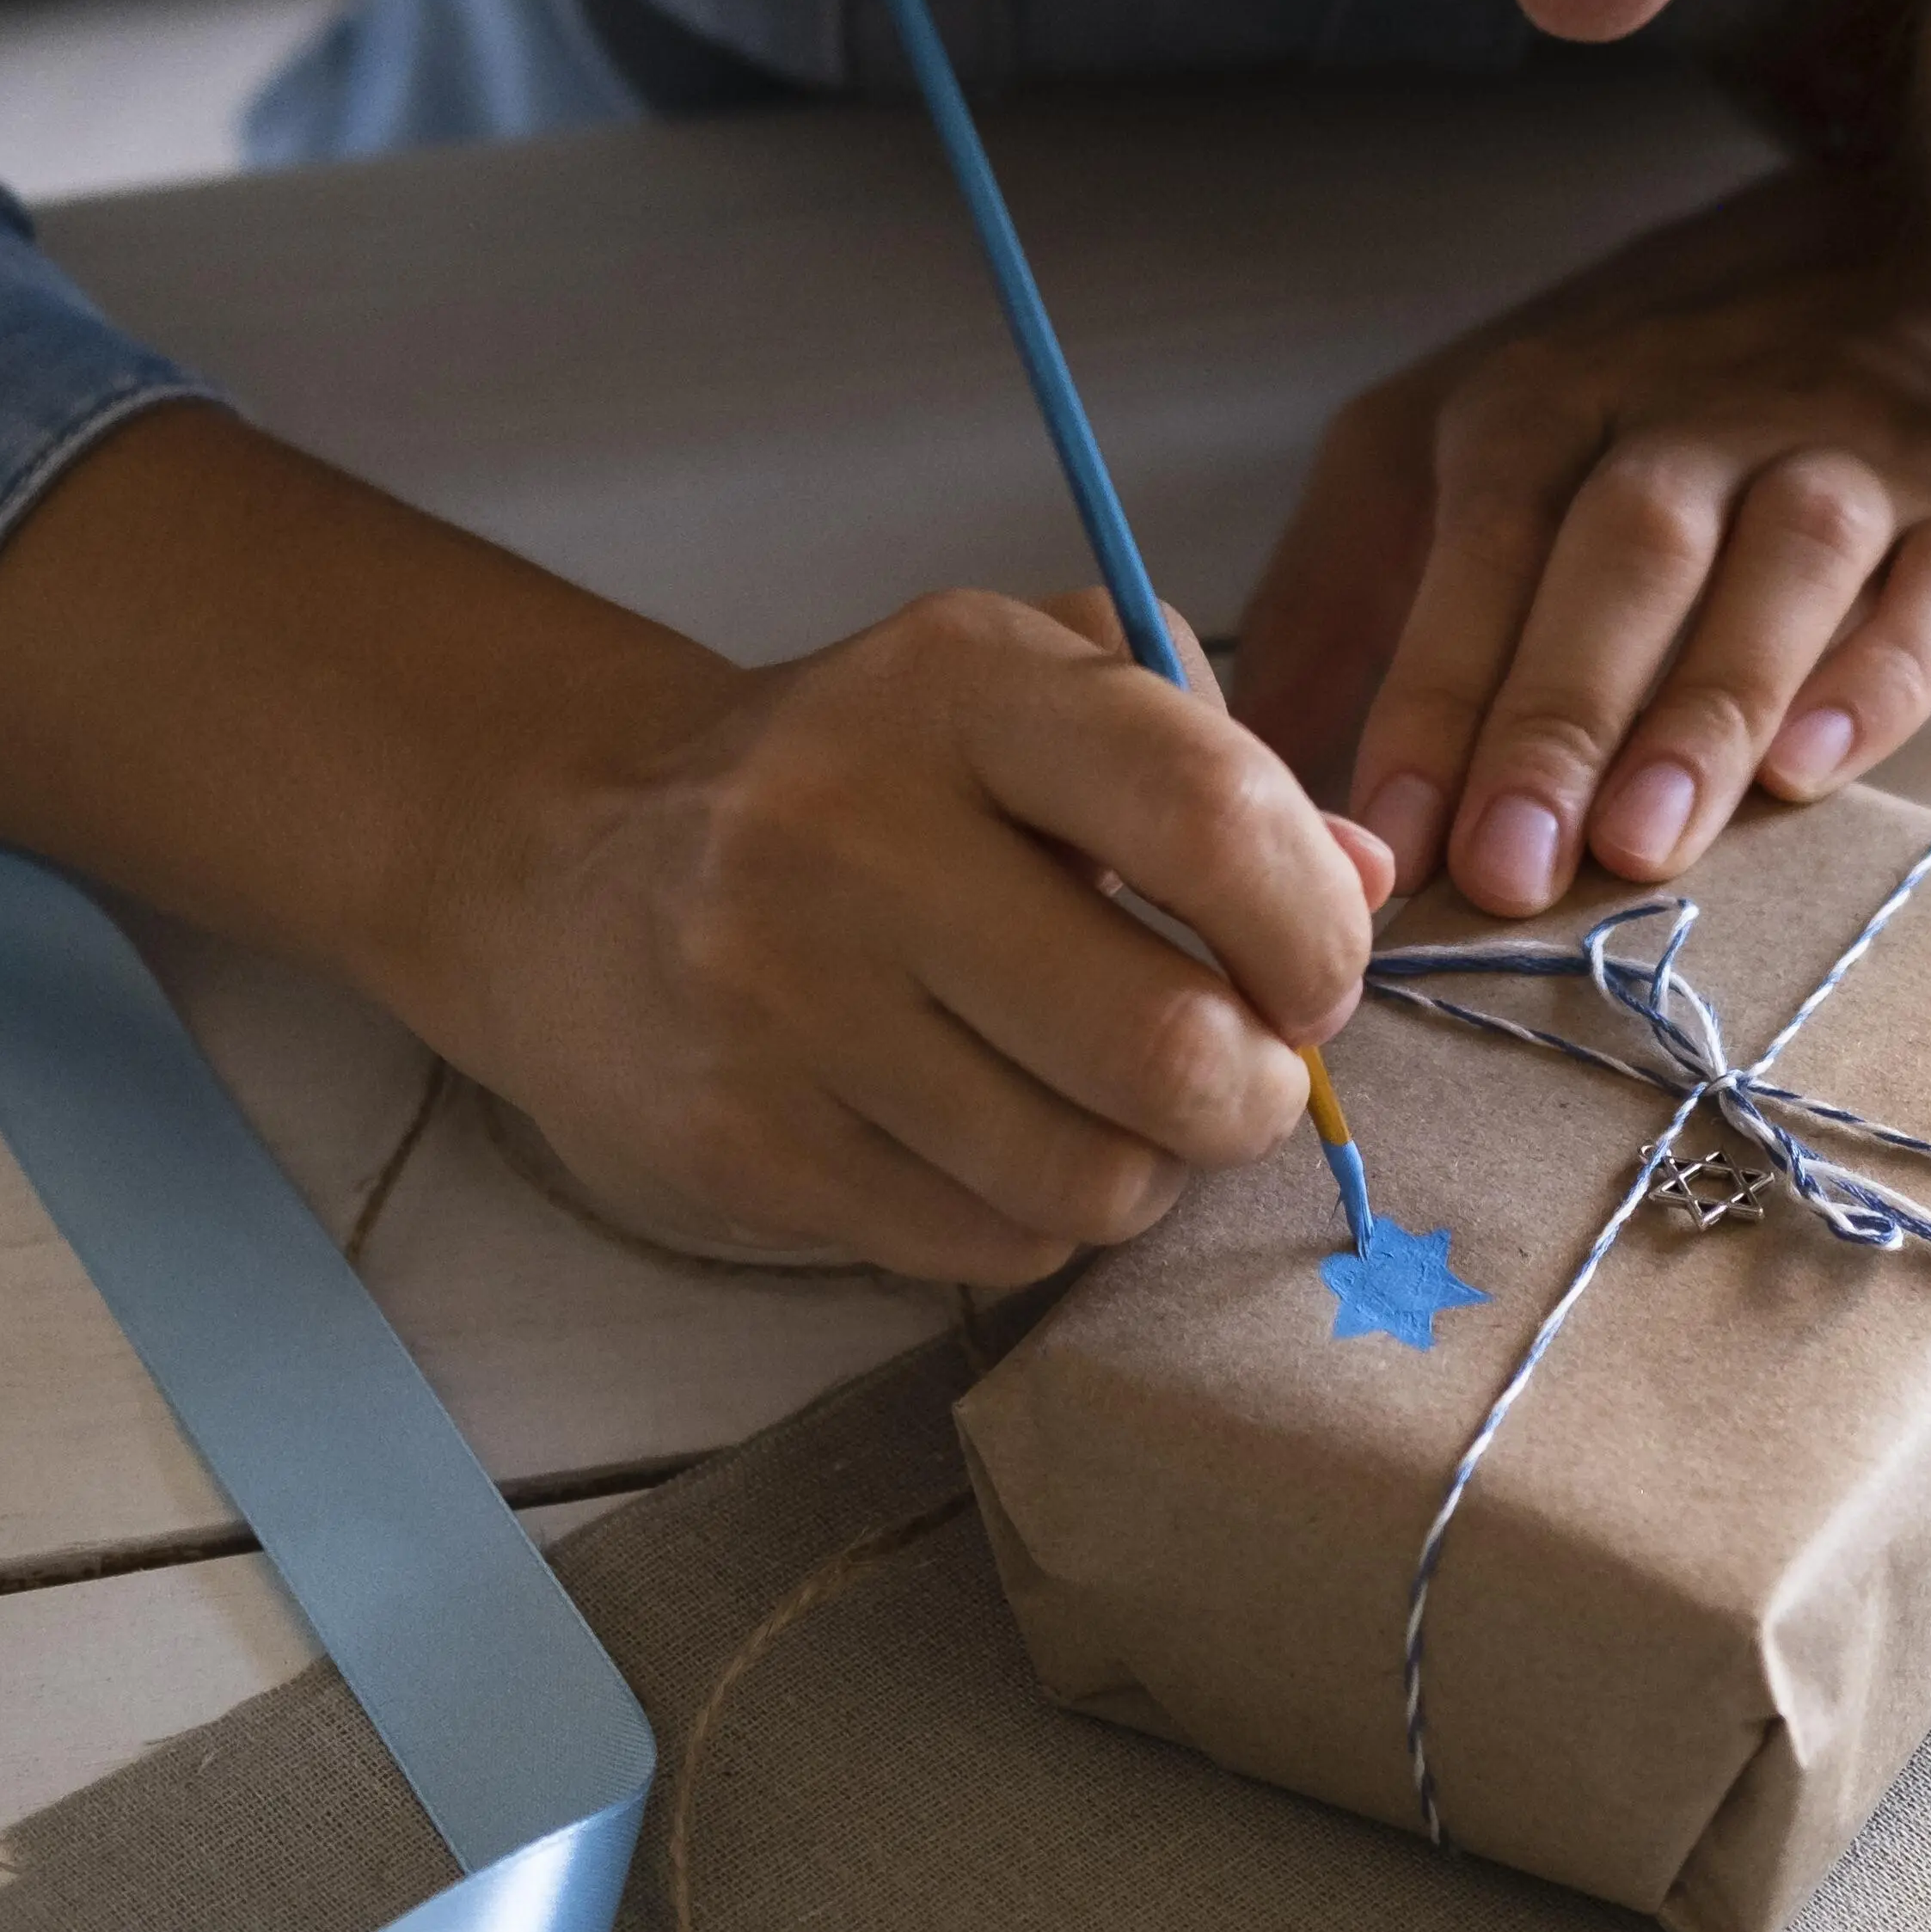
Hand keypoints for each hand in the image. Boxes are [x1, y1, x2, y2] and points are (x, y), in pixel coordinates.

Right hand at [0, 403, 1383, 1295]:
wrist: (566, 864)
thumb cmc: (856, 775)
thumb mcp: (1025, 695)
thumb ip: (1210, 761)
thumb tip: (1364, 881)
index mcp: (957, 685)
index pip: (1204, 813)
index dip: (1311, 926)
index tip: (1317, 972)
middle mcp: (853, 831)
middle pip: (1167, 1044)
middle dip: (1254, 1086)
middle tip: (1236, 1066)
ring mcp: (781, 1001)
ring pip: (1092, 1177)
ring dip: (1148, 1166)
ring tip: (1107, 1099)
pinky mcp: (741, 1145)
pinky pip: (992, 1246)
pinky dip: (1039, 1217)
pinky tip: (995, 1136)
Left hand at [1233, 169, 1930, 921]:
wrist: (1882, 266)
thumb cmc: (1625, 404)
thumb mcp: (1440, 444)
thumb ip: (1338, 597)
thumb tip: (1237, 765)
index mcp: (1546, 401)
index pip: (1483, 541)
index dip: (1434, 691)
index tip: (1390, 835)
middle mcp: (1697, 417)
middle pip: (1626, 551)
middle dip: (1561, 710)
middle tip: (1513, 865)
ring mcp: (1846, 459)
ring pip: (1782, 566)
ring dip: (1710, 703)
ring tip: (1648, 838)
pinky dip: (1880, 678)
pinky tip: (1816, 766)